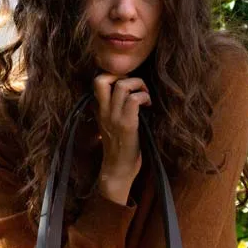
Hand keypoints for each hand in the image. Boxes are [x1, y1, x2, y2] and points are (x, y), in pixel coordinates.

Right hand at [92, 75, 150, 203]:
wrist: (117, 171)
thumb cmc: (119, 150)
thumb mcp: (111, 126)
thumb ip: (113, 111)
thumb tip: (128, 96)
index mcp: (99, 111)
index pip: (98, 82)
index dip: (114, 76)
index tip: (127, 85)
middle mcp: (104, 112)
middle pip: (103, 78)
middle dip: (124, 75)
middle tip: (136, 87)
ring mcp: (114, 118)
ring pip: (122, 85)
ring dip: (138, 85)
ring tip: (145, 96)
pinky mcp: (127, 125)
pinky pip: (134, 100)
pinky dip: (144, 97)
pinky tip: (148, 106)